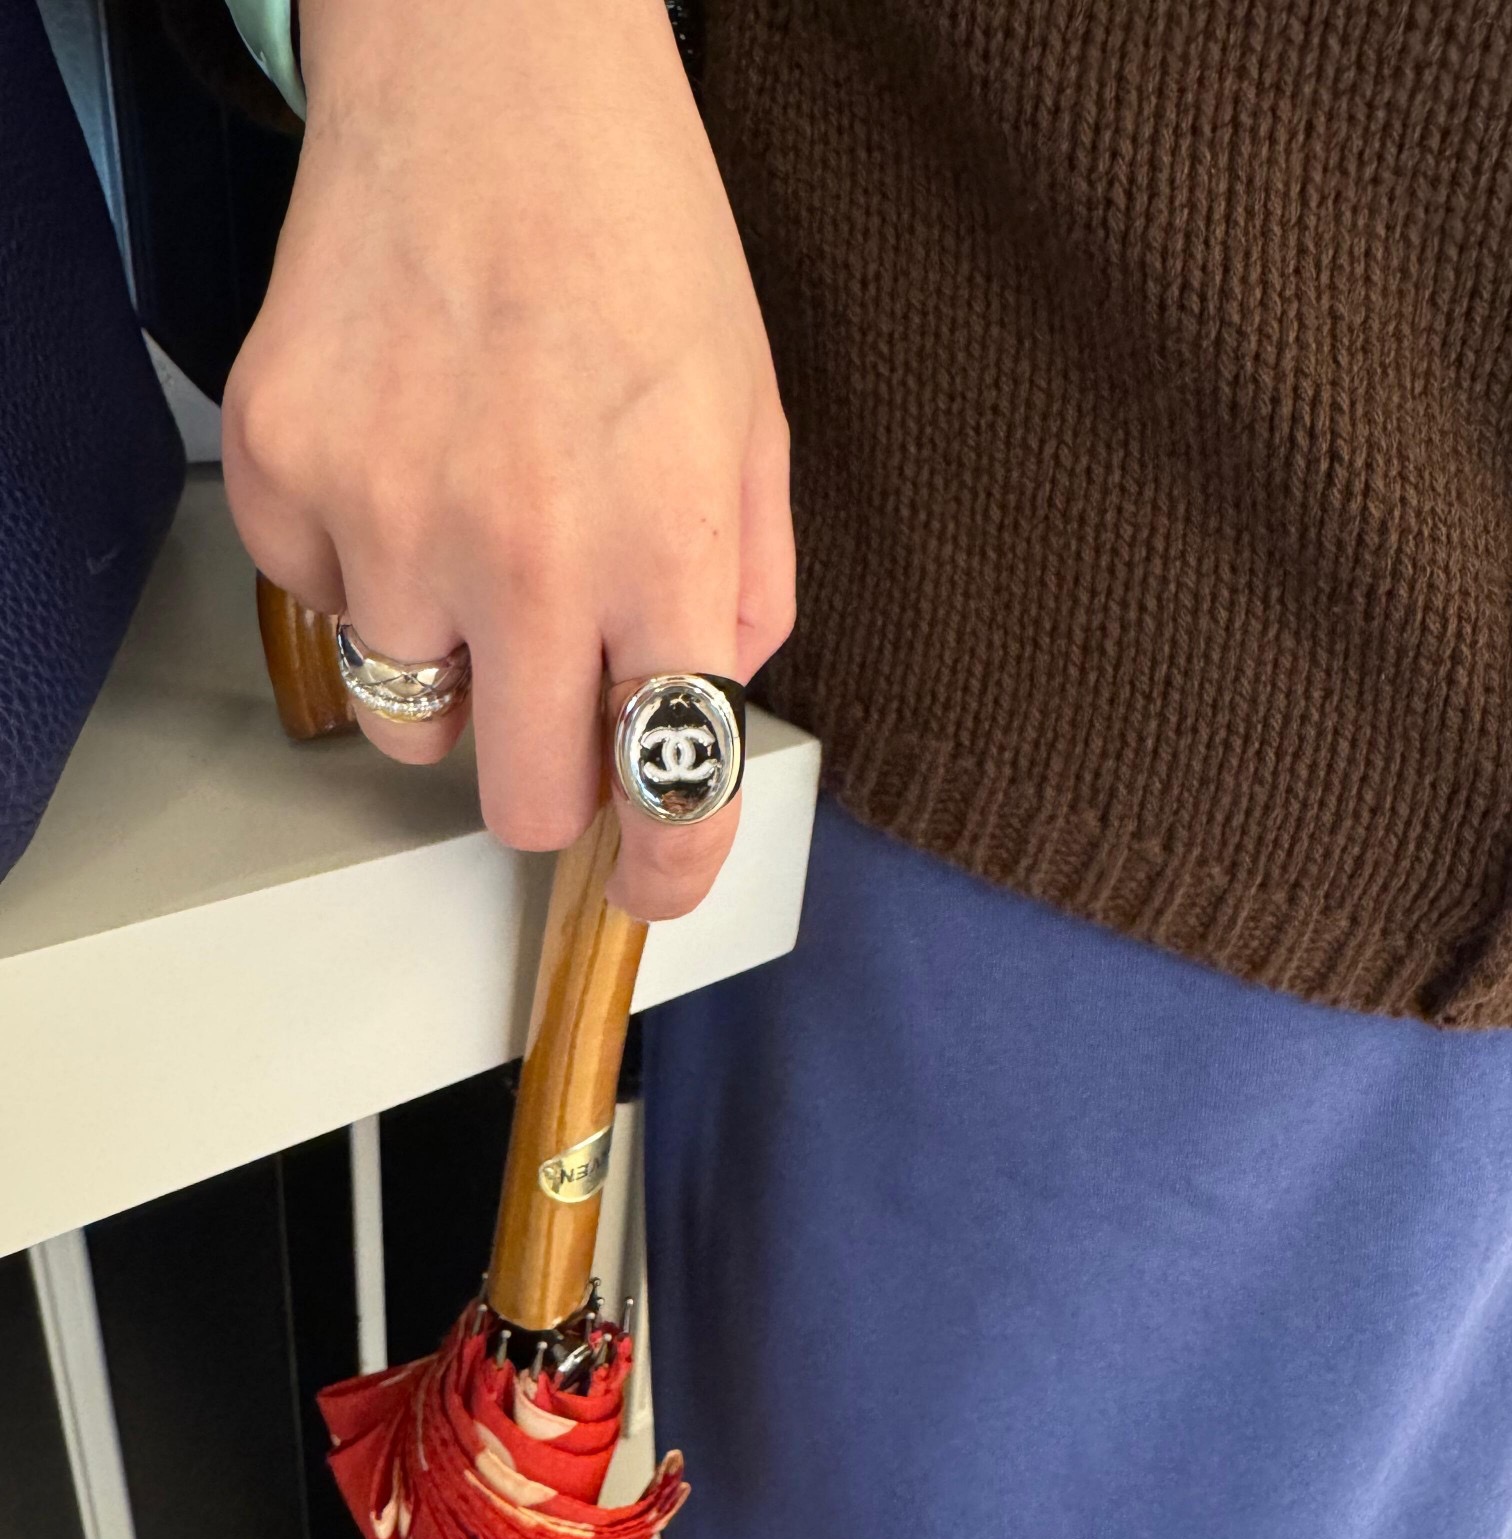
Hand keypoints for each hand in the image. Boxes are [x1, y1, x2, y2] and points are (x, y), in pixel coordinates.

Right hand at [223, 0, 793, 917]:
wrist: (488, 75)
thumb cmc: (638, 238)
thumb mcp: (751, 421)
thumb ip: (747, 588)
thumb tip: (701, 704)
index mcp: (666, 547)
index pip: (671, 786)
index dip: (668, 871)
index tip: (652, 889)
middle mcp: (523, 554)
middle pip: (522, 801)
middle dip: (551, 774)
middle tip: (557, 689)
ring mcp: (386, 517)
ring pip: (410, 725)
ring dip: (453, 672)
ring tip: (475, 535)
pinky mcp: (281, 473)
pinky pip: (324, 612)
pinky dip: (366, 572)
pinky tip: (406, 460)